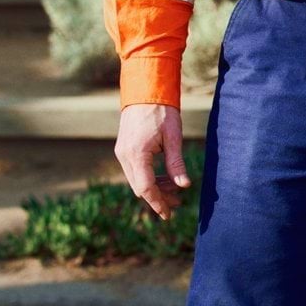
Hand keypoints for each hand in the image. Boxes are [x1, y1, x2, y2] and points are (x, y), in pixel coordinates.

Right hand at [115, 103, 189, 220]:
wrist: (145, 91)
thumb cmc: (162, 111)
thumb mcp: (173, 137)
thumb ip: (176, 163)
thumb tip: (183, 186)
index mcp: (136, 154)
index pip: (145, 188)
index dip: (157, 203)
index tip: (168, 215)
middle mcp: (125, 156)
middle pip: (140, 187)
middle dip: (158, 197)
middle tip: (178, 203)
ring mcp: (122, 152)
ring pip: (137, 180)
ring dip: (154, 187)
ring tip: (175, 191)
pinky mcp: (124, 149)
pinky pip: (135, 170)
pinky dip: (149, 177)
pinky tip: (164, 178)